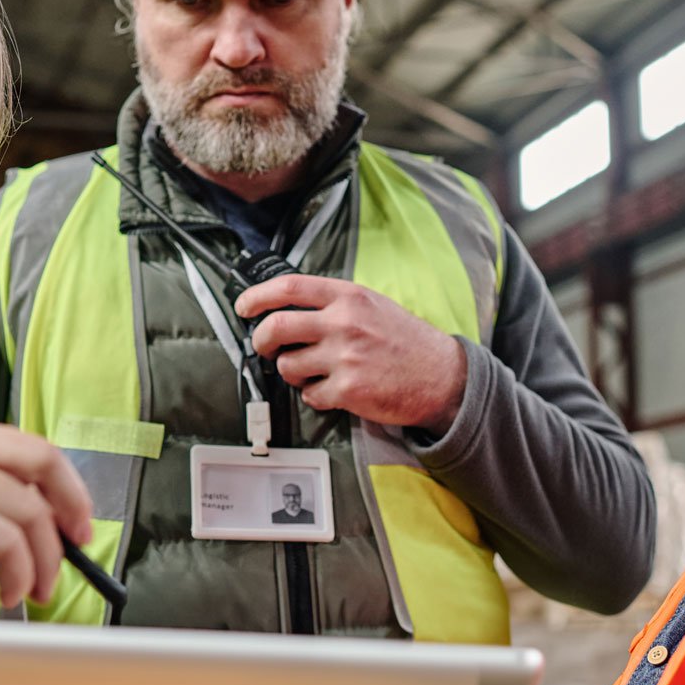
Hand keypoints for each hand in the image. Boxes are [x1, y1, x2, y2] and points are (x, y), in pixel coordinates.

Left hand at [235, 274, 467, 433]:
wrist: (441, 376)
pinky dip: (315, 396)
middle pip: (276, 328)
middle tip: (264, 347)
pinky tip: (334, 389)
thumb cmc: (405, 341)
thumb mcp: (372, 304)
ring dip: (292, 372)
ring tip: (313, 371)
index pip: (289, 288)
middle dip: (260, 341)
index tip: (244, 306)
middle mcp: (344, 323)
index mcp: (348, 297)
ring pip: (287, 366)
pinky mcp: (347, 391)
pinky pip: (309, 396)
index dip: (257, 297)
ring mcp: (344, 358)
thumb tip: (287, 308)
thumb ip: (333, 303)